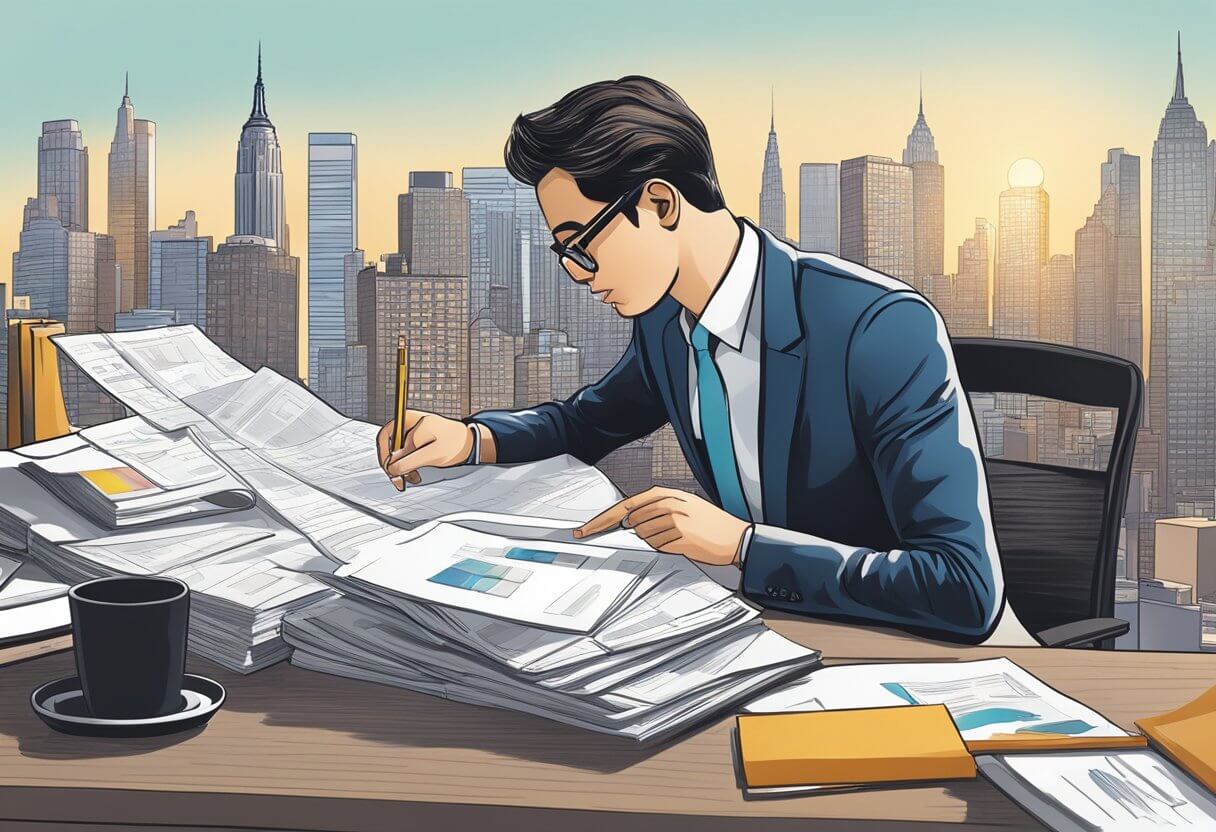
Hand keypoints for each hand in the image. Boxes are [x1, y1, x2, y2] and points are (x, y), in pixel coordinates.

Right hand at [376, 410, 474, 490]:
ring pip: (395, 451)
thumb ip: (411, 460)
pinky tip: (414, 474)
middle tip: (398, 479)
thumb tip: (392, 468)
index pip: (386, 437)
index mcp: (410, 419)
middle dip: (392, 464)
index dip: (385, 456)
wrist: (469, 443)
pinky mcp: (414, 441)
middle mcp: (408, 423)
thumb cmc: (456, 442)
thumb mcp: (434, 453)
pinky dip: (407, 466)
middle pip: (389, 444)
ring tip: (411, 477)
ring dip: (400, 467)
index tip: (391, 471)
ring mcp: (410, 432)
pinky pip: (403, 454)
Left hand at [573, 487, 749, 565]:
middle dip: (638, 533)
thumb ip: (655, 509)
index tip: (584, 530)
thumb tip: (629, 522)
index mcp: (665, 494)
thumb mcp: (683, 505)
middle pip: (631, 524)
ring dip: (656, 541)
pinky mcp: (679, 537)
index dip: (600, 520)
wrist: (736, 537)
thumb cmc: (710, 524)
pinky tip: (682, 544)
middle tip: (662, 534)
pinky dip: (665, 549)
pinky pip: (657, 548)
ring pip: (644, 538)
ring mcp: (672, 521)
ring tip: (678, 537)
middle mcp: (666, 504)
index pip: (622, 506)